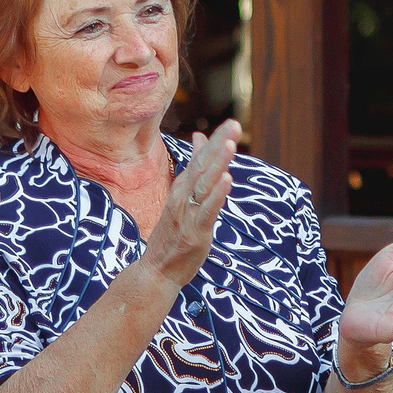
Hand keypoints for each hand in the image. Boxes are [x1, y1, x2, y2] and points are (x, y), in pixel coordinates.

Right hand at [140, 120, 238, 292]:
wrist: (157, 269)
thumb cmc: (173, 233)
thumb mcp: (183, 197)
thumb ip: (194, 169)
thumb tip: (199, 138)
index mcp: (183, 187)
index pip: (201, 158)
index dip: (216, 140)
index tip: (233, 122)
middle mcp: (183, 196)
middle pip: (203, 165)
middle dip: (219, 144)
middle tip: (234, 124)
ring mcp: (188, 213)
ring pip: (205, 184)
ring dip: (218, 164)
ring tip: (230, 145)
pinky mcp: (195, 231)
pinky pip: (207, 210)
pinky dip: (217, 195)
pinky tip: (228, 181)